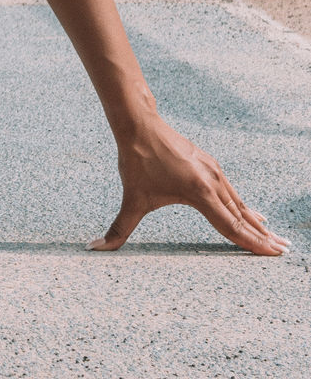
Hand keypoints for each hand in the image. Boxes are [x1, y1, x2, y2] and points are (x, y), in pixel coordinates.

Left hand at [88, 115, 289, 254]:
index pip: (230, 226)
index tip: (272, 255)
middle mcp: (212, 181)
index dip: (251, 243)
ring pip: (238, 202)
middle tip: (284, 251)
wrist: (139, 124)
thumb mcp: (131, 199)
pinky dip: (244, 205)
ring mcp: (213, 171)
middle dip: (262, 236)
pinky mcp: (209, 164)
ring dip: (256, 221)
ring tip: (272, 236)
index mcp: (199, 193)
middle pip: (242, 216)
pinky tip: (251, 212)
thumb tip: (94, 248)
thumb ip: (118, 229)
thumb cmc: (136, 161)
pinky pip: (231, 191)